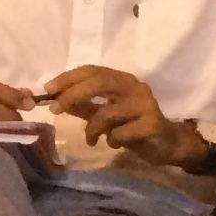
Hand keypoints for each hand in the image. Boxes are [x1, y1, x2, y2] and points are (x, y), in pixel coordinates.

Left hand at [40, 65, 215, 169]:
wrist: (166, 145)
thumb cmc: (133, 127)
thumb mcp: (104, 115)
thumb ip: (82, 106)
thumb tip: (53, 99)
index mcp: (123, 80)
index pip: (93, 70)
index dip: (68, 77)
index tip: (48, 90)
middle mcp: (136, 87)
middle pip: (100, 82)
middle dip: (73, 95)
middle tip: (55, 109)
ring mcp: (146, 105)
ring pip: (107, 112)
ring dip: (92, 129)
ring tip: (91, 139)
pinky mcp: (152, 124)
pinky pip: (120, 132)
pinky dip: (111, 140)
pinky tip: (116, 144)